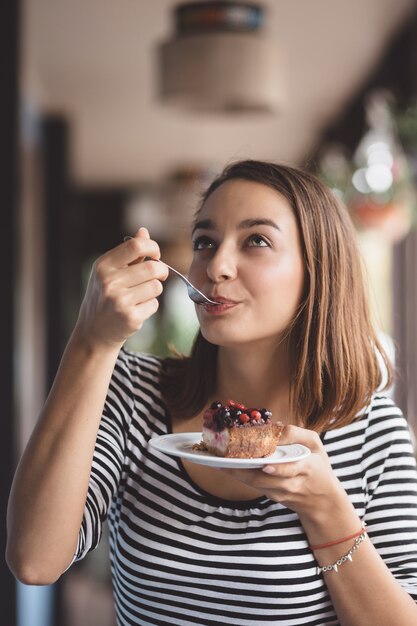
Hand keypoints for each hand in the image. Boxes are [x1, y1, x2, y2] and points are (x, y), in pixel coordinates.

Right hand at [74, 227, 168, 348]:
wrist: (93, 332)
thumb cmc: (104, 298)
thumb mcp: (108, 272)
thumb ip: (128, 253)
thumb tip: (143, 231)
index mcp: (103, 265)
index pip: (136, 246)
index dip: (153, 248)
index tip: (156, 255)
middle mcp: (109, 281)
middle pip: (153, 267)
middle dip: (161, 271)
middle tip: (159, 275)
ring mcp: (119, 300)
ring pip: (156, 286)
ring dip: (154, 290)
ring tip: (141, 296)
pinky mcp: (130, 317)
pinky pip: (154, 304)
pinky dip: (150, 306)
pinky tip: (136, 310)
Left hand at [221, 425, 351, 524]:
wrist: (322, 501)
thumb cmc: (319, 466)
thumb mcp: (316, 445)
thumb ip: (296, 434)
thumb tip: (273, 426)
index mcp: (307, 468)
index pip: (291, 469)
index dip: (278, 469)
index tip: (265, 464)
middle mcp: (292, 484)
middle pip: (266, 480)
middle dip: (245, 470)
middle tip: (227, 459)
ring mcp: (281, 493)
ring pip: (257, 484)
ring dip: (238, 474)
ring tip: (221, 462)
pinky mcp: (274, 497)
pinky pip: (255, 486)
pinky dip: (241, 476)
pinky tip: (227, 467)